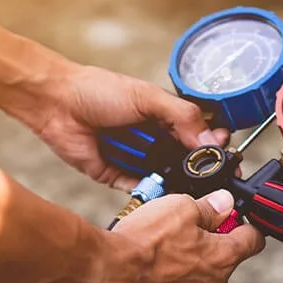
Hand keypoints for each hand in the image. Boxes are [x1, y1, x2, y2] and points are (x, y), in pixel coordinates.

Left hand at [33, 64, 228, 190]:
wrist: (56, 102)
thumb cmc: (99, 90)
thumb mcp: (149, 97)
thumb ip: (183, 116)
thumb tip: (211, 139)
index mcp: (168, 118)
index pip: (201, 136)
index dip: (214, 146)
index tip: (226, 156)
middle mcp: (156, 140)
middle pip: (187, 161)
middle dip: (200, 169)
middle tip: (212, 176)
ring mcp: (138, 159)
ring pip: (167, 178)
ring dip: (178, 182)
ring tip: (188, 185)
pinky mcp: (118, 175)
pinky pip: (141, 189)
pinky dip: (152, 192)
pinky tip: (162, 192)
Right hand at [84, 189, 264, 282]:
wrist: (103, 279)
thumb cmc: (139, 244)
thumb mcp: (178, 208)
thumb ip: (209, 207)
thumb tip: (225, 203)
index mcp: (223, 258)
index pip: (252, 241)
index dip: (243, 230)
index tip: (234, 227)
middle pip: (221, 270)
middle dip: (204, 259)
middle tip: (174, 249)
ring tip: (154, 274)